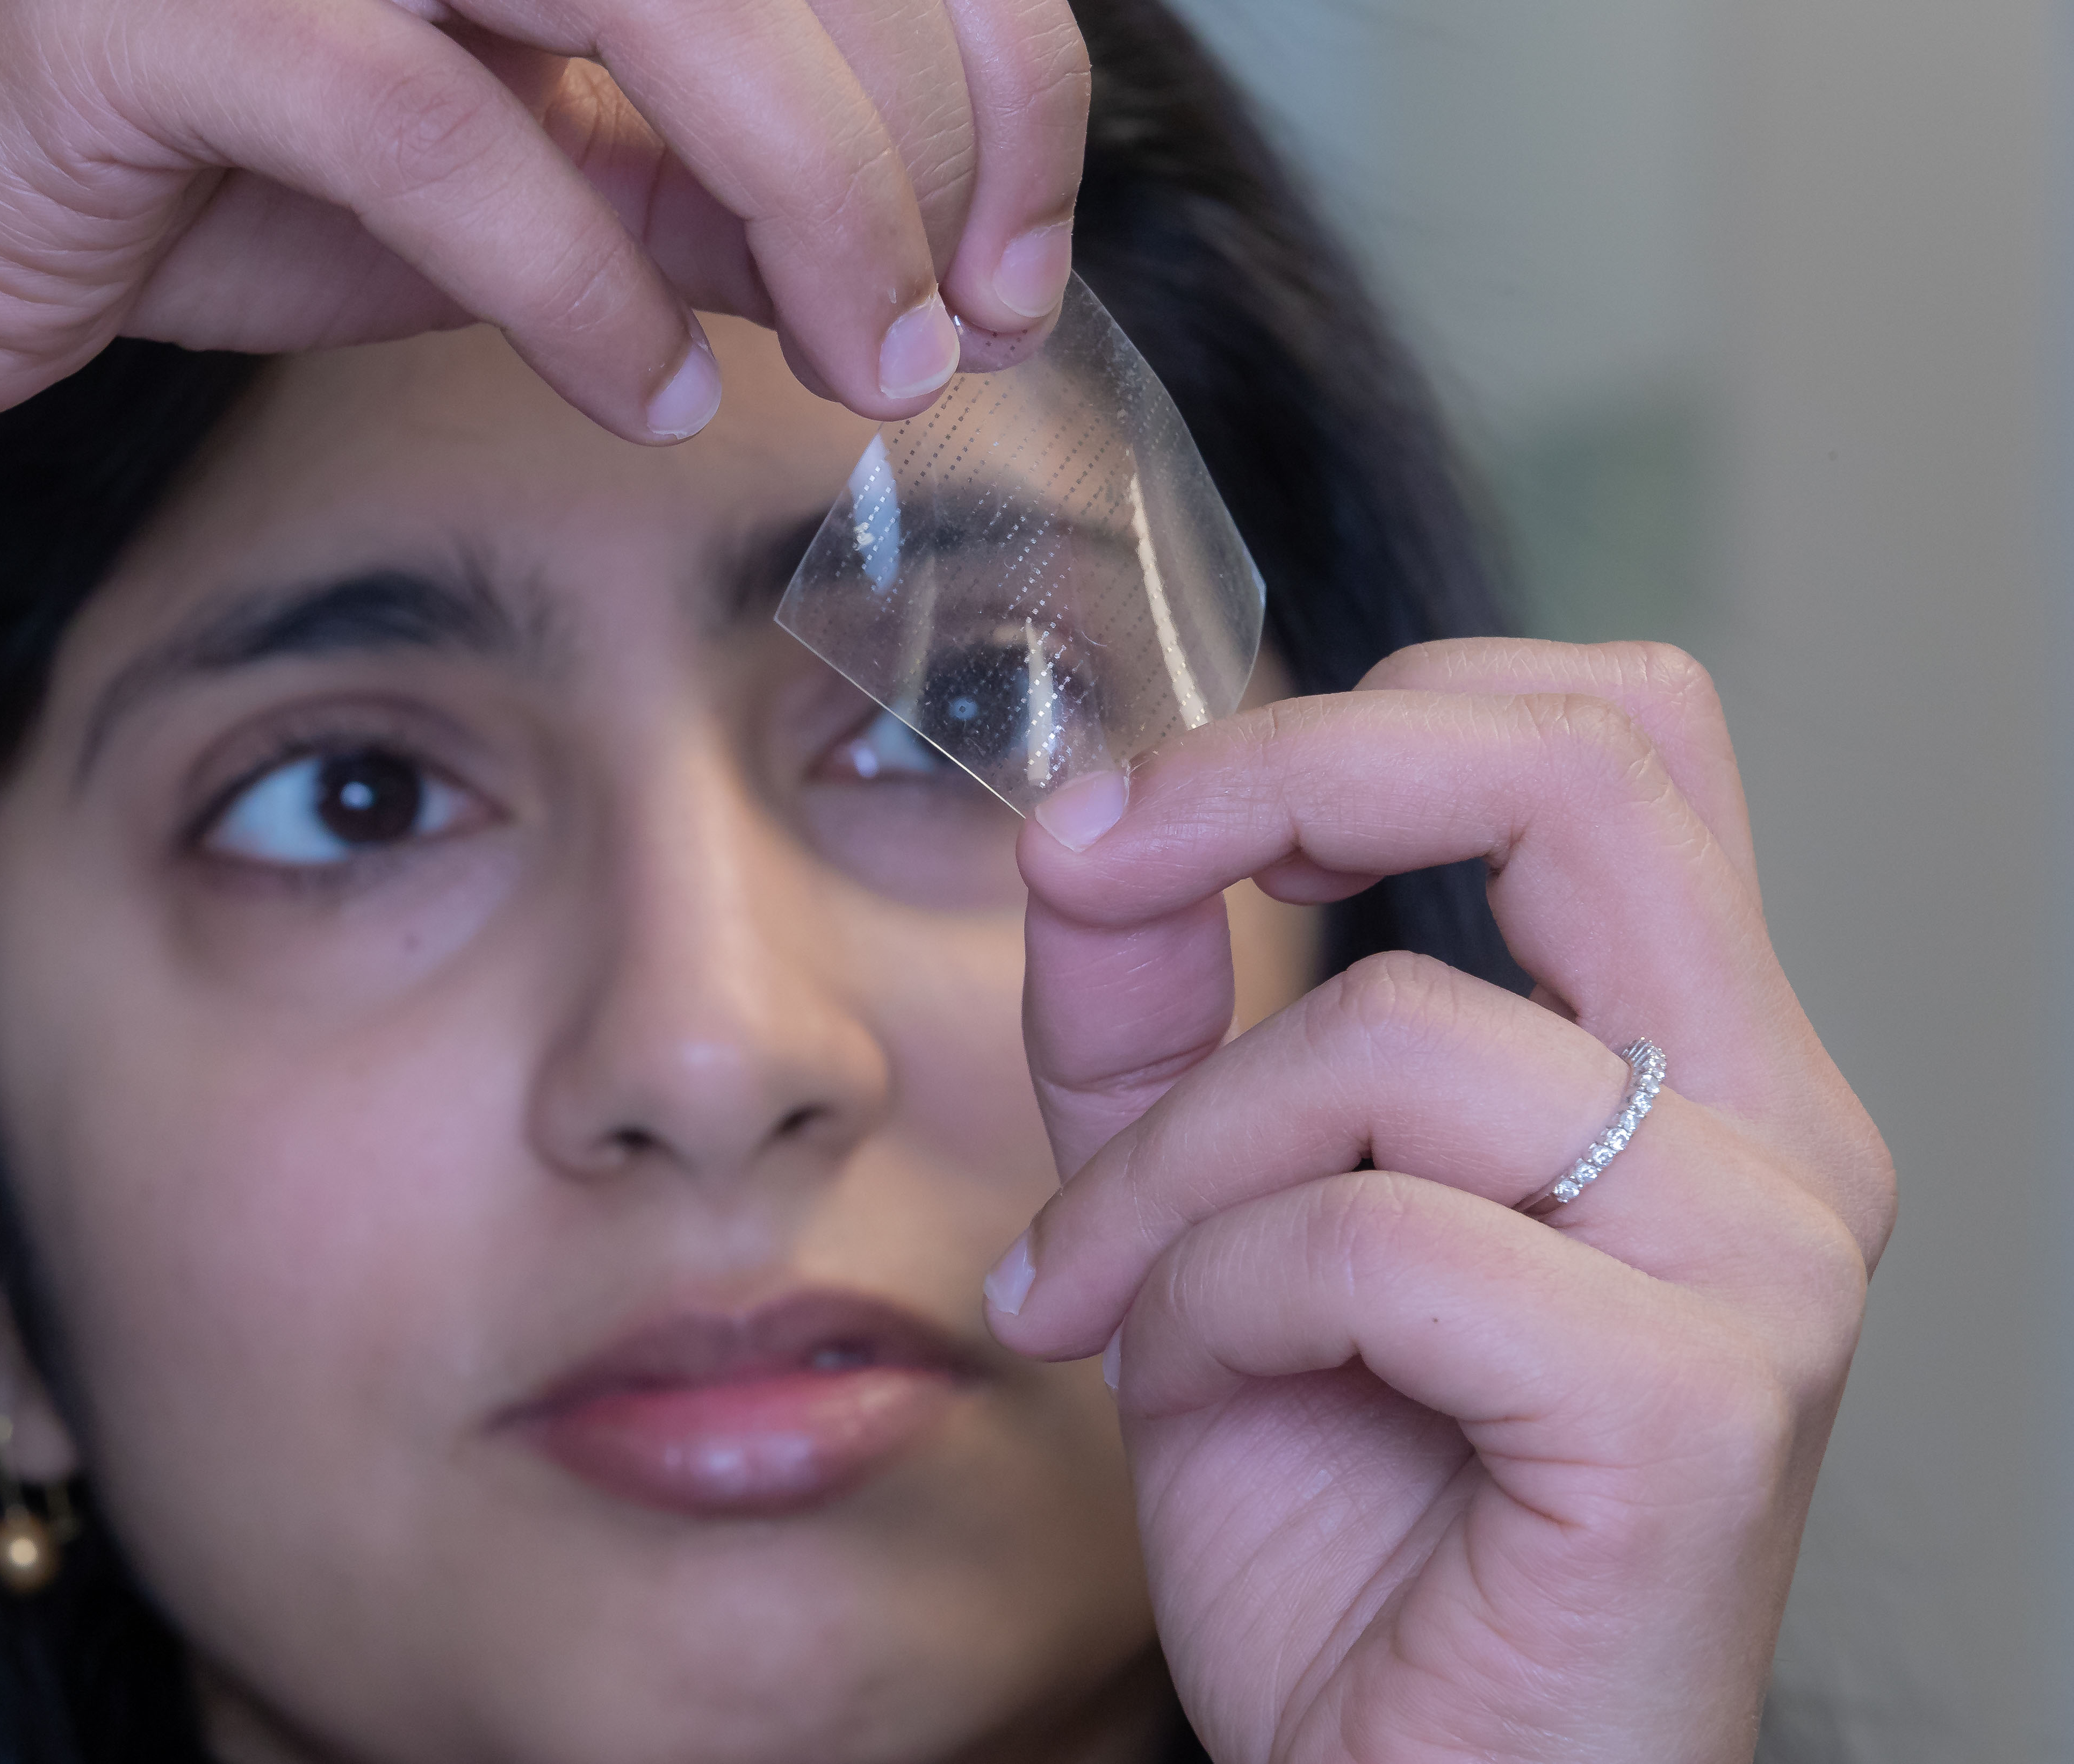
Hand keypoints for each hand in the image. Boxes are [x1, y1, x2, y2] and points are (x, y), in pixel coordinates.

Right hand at [0, 0, 1092, 438]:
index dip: (976, 60)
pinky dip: (579, 275)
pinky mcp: (155, 6)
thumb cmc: (164, 176)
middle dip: (928, 135)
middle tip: (969, 326)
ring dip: (806, 189)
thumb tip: (864, 245)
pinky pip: (440, 128)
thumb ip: (663, 180)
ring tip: (865, 356)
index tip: (1017, 253)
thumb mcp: (481, 188)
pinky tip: (652, 395)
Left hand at [987, 640, 1892, 1762]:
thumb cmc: (1343, 1531)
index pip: (1601, 736)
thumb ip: (1153, 1019)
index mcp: (1695, 1062)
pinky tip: (1186, 1388)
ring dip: (1169, 1166)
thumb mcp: (1201, 1216)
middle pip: (1567, 773)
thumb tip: (1090, 827)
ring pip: (1384, 1037)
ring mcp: (1763, 1265)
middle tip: (1088, 864)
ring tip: (1109, 1300)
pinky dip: (1209, 1299)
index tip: (1141, 809)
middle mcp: (1779, 1133)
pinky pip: (1369, 1238)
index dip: (1356, 715)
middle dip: (1277, 778)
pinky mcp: (1696, 1404)